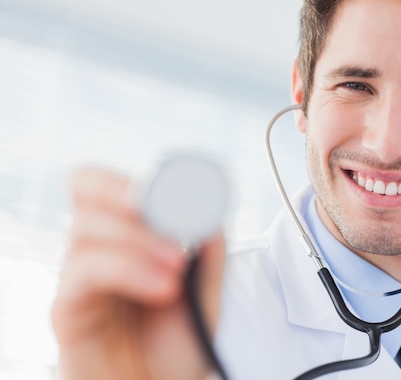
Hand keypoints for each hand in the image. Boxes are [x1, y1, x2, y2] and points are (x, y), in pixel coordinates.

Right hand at [51, 167, 224, 379]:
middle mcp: (96, 248)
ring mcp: (79, 277)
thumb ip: (209, 254)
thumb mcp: (206, 293)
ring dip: (140, 238)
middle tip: (170, 214)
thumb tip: (211, 214)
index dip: (144, 178)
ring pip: (87, 227)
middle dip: (128, 190)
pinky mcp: (67, 311)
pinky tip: (164, 287)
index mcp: (125, 236)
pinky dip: (128, 269)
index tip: (189, 197)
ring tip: (178, 266)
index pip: (111, 183)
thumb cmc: (178, 345)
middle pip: (84, 185)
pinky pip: (85, 272)